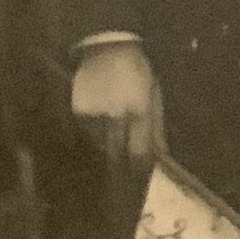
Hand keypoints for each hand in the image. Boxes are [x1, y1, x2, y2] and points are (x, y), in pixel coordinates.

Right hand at [71, 41, 163, 183]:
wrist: (107, 47)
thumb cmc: (137, 72)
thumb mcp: (155, 95)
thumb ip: (157, 126)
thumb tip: (161, 154)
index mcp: (140, 113)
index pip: (140, 153)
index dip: (140, 172)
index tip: (140, 184)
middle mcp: (117, 118)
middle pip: (118, 156)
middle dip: (121, 173)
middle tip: (121, 191)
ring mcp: (95, 116)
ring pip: (99, 149)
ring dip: (105, 160)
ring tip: (106, 176)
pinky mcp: (78, 112)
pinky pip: (84, 136)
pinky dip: (90, 145)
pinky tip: (92, 151)